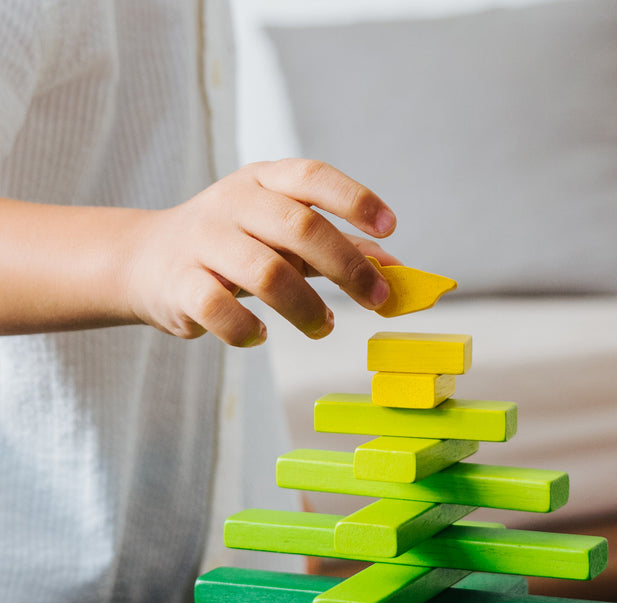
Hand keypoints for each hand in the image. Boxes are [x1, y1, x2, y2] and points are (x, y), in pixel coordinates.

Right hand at [125, 159, 397, 344]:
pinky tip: (262, 335)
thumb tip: (396, 269)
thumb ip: (338, 249)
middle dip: (347, 267)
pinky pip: (221, 310)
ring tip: (324, 326)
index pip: (313, 177)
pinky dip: (248, 331)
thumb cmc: (232, 247)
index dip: (354, 200)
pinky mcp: (180, 285)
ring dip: (307, 308)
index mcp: (263, 180)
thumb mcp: (284, 237)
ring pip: (267, 274)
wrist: (146, 261)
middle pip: (300, 228)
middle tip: (376, 299)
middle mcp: (232, 202)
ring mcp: (203, 241)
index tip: (390, 228)